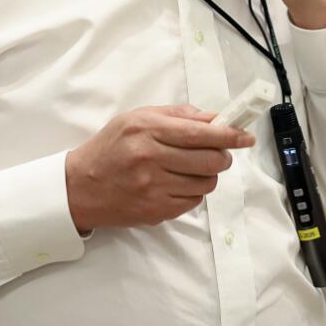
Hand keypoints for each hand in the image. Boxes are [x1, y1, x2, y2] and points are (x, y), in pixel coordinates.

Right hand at [63, 104, 254, 230]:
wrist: (79, 187)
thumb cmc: (110, 147)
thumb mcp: (137, 118)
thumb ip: (177, 115)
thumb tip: (214, 118)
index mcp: (147, 130)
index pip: (199, 133)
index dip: (229, 135)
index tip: (246, 136)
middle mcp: (150, 158)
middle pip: (209, 160)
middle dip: (223, 156)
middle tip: (221, 153)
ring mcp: (153, 188)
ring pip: (205, 184)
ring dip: (208, 175)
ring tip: (193, 169)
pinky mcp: (154, 211)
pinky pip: (192, 203)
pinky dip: (193, 193)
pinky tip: (178, 184)